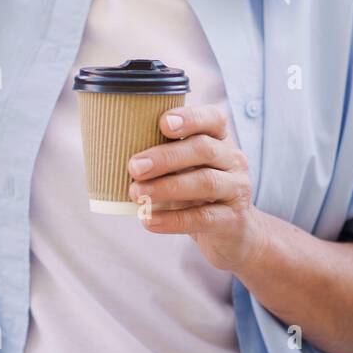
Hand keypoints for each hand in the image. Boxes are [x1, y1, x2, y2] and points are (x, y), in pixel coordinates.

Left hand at [127, 104, 269, 272]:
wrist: (233, 235)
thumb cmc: (197, 193)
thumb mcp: (185, 169)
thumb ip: (163, 156)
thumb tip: (114, 150)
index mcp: (220, 139)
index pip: (213, 118)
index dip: (189, 118)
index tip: (162, 123)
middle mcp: (233, 160)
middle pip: (203, 149)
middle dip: (166, 157)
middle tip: (134, 166)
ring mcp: (237, 190)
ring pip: (205, 182)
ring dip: (166, 187)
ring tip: (136, 194)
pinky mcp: (233, 220)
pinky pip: (203, 218)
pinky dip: (173, 220)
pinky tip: (149, 220)